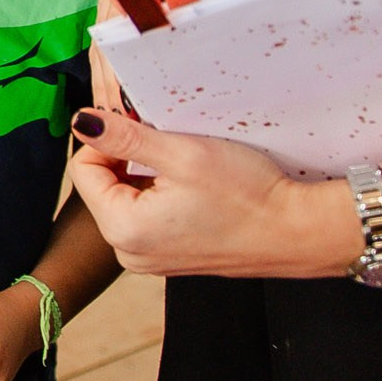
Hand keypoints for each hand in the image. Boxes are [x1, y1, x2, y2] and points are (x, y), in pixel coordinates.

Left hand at [66, 110, 357, 278]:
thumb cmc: (250, 196)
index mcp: (122, 229)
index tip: (142, 128)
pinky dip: (162, 194)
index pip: (83, 168)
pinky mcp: (169, 257)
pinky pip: (148, 216)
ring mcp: (149, 259)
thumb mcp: (183, 154)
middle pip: (102, 185)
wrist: (299, 232)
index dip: (108, 140)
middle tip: (170, 145)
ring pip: (125, 198)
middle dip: (128, 159)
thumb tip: (82, 121)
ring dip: (146, 175)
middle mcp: (128, 252)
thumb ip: (125, 137)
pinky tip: (194, 187)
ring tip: (186, 168)